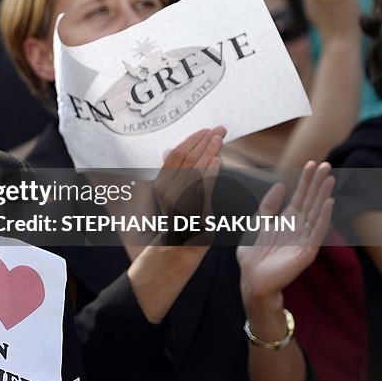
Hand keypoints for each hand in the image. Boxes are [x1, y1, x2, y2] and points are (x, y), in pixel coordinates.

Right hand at [153, 127, 224, 244]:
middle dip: (204, 141)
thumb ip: (171, 173)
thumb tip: (166, 150)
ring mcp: (177, 200)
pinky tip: (218, 161)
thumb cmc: (177, 221)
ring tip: (220, 140)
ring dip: (209, 152)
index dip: (191, 140)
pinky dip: (210, 173)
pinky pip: (202, 188)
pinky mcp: (191, 211)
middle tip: (219, 130)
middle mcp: (166, 190)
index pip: (176, 155)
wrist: (176, 250)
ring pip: (195, 169)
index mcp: (161, 182)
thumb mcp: (169, 194)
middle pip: (187, 158)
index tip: (205, 131)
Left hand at [237, 161, 334, 307]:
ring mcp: (304, 239)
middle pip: (310, 201)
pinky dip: (323, 216)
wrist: (250, 280)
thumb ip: (268, 206)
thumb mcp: (258, 224)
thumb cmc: (253, 256)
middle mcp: (298, 228)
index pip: (300, 196)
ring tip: (329, 177)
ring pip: (315, 212)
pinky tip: (328, 201)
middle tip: (325, 164)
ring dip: (323, 195)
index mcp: (287, 221)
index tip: (311, 163)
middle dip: (317, 183)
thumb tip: (281, 184)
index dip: (305, 180)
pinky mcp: (306, 251)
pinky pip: (316, 231)